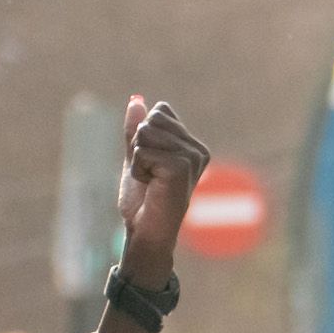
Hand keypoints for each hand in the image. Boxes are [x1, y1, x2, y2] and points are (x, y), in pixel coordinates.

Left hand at [117, 98, 208, 280]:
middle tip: (148, 174)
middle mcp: (197, 149)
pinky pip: (143, 151)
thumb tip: (136, 100)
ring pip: (146, 133)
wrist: (145, 232)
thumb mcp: (137, 159)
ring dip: (137, 159)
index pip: (160, 112)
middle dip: (139, 146)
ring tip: (150, 181)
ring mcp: (192, 157)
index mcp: (191, 144)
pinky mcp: (181, 167)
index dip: (143, 136)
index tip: (149, 164)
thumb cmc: (143, 201)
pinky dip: (138, 169)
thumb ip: (137, 131)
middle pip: (153, 119)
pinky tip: (150, 186)